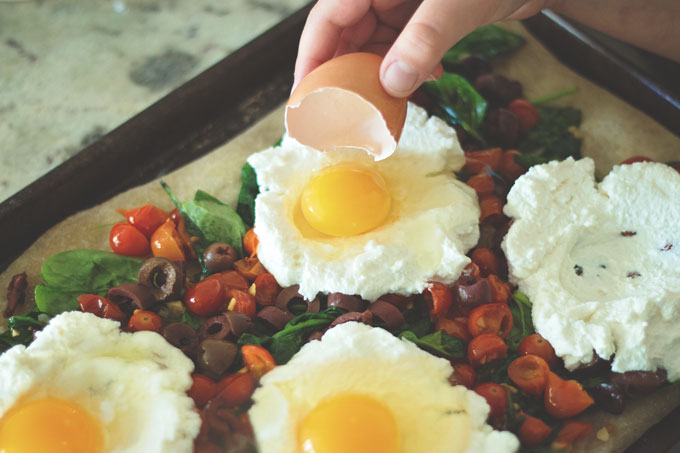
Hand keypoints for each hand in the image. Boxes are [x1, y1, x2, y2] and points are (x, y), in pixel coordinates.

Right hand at [293, 0, 548, 97]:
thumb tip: (392, 84)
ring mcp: (404, 1)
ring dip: (377, 76)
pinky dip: (406, 67)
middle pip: (345, 34)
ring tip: (380, 107)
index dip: (311, 58)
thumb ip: (425, 40)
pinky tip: (423, 81)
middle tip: (340, 114)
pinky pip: (402, 44)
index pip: (327, 18)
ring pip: (374, 43)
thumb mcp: (458, 3)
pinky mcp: (424, 12)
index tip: (305, 97)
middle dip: (343, 74)